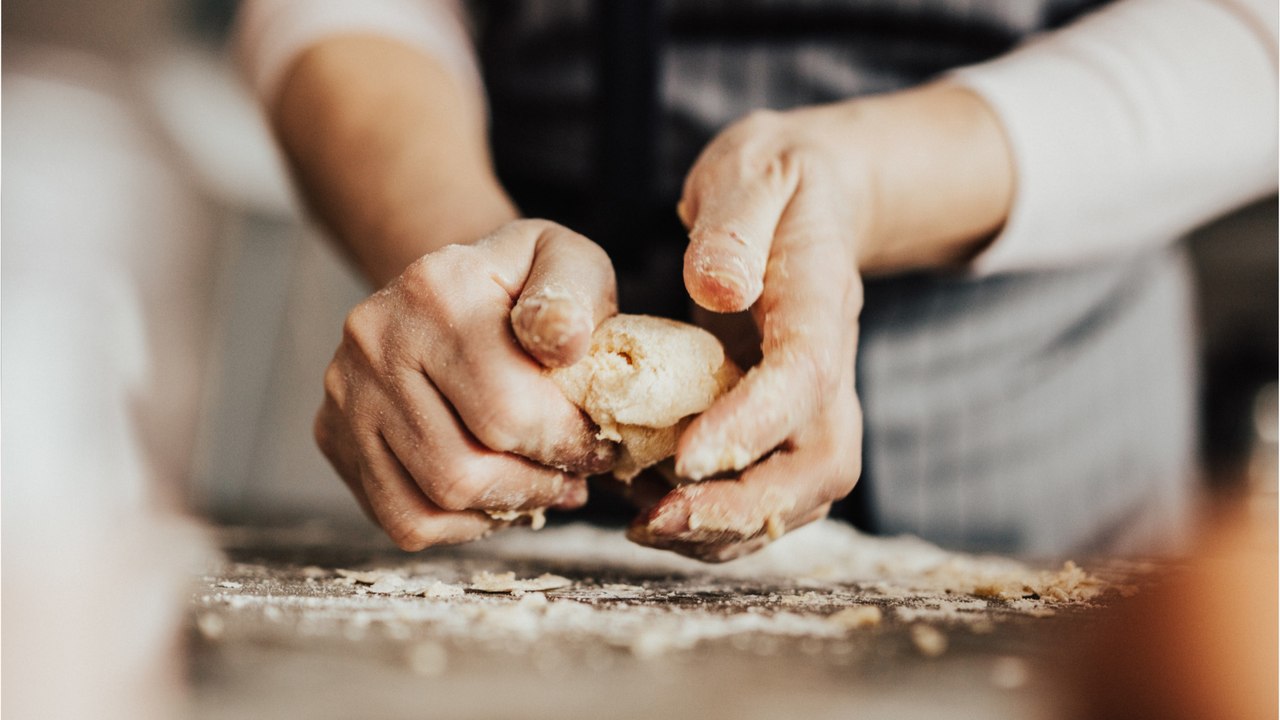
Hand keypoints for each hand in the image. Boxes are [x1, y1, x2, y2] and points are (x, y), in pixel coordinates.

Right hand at [316, 220, 618, 549]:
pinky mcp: (334, 435)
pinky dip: (461, 523)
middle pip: (465, 467)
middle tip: (575, 475)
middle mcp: (376, 339)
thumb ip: (574, 296)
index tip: (600, 446)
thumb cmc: (520, 286)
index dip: (569, 445)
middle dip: (539, 484)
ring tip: (542, 485)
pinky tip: (496, 496)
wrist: (448, 289)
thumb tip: (565, 342)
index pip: (506, 408)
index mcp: (436, 289)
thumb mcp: (563, 261)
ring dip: (505, 508)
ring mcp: (346, 392)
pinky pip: (402, 518)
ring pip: (434, 501)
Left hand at [627, 107, 867, 560]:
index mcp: (820, 302)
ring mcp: (815, 401)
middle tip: (657, 519)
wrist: (814, 193)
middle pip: (819, 466)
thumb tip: (718, 288)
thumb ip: (734, 225)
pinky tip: (655, 508)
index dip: (750, 427)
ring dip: (728, 527)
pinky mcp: (788, 421)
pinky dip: (720, 518)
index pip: (803, 379)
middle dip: (743, 508)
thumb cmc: (774, 178)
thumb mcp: (751, 172)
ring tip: (646, 524)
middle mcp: (830, 366)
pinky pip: (771, 490)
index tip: (684, 457)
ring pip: (799, 494)